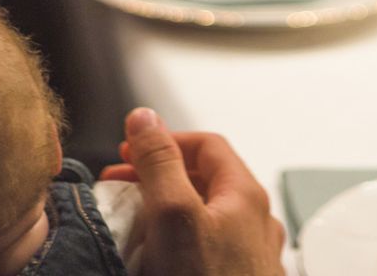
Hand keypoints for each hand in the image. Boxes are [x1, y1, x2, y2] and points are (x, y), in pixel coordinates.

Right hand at [97, 108, 284, 275]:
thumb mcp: (174, 215)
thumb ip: (160, 163)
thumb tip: (145, 116)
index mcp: (245, 195)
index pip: (206, 144)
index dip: (165, 141)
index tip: (129, 152)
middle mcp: (256, 223)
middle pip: (207, 180)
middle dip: (160, 176)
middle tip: (120, 186)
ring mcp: (252, 258)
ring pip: (209, 218)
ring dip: (169, 211)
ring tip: (135, 223)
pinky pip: (212, 251)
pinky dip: (182, 244)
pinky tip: (162, 260)